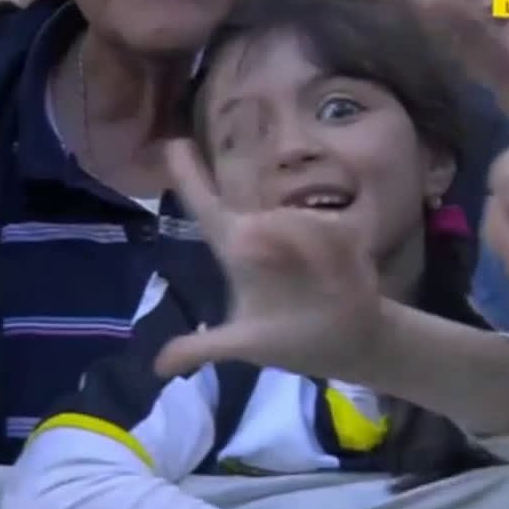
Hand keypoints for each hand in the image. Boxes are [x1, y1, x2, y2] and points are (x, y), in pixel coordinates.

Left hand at [153, 139, 386, 381]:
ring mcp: (304, 230)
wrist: (351, 343)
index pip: (206, 208)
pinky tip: (341, 282)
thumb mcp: (242, 345)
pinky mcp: (341, 237)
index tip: (172, 142)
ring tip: (318, 286)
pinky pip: (330, 237)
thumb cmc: (291, 338)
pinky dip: (333, 260)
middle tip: (269, 208)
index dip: (188, 177)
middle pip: (255, 206)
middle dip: (261, 202)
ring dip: (302, 253)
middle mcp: (266, 230)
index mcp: (237, 251)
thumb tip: (157, 367)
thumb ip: (200, 348)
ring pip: (293, 227)